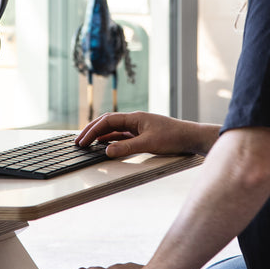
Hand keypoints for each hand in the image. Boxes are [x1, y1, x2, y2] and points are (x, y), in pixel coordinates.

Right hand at [75, 111, 218, 157]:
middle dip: (91, 131)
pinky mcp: (142, 134)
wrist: (191, 137)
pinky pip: (121, 135)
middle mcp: (134, 120)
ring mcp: (138, 127)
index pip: (107, 121)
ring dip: (99, 134)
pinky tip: (105, 144)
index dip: (92, 131)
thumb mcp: (149, 144)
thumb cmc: (174, 137)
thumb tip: (106, 151)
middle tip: (78, 142)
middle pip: (107, 122)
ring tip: (87, 143)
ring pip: (113, 128)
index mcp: (135, 117)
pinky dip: (110, 139)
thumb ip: (127, 147)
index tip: (82, 142)